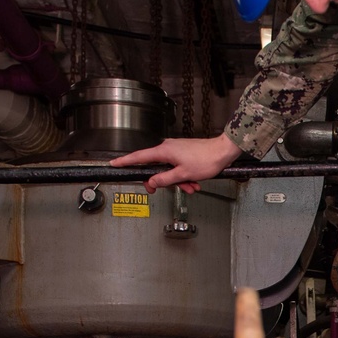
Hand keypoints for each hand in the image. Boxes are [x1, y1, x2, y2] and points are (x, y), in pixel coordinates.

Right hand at [110, 133, 241, 192]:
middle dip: (164, 181)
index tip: (114, 164)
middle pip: (156, 168)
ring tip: (190, 186)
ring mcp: (176, 150)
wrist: (223, 152)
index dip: (126, 162)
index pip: (139, 157)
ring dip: (178, 181)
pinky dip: (184, 176)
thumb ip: (165, 180)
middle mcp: (168, 148)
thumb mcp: (182, 175)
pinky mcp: (184, 153)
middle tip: (165, 189)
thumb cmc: (206, 160)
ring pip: (169, 170)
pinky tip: (193, 182)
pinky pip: (178, 167)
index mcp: (164, 151)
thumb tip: (152, 182)